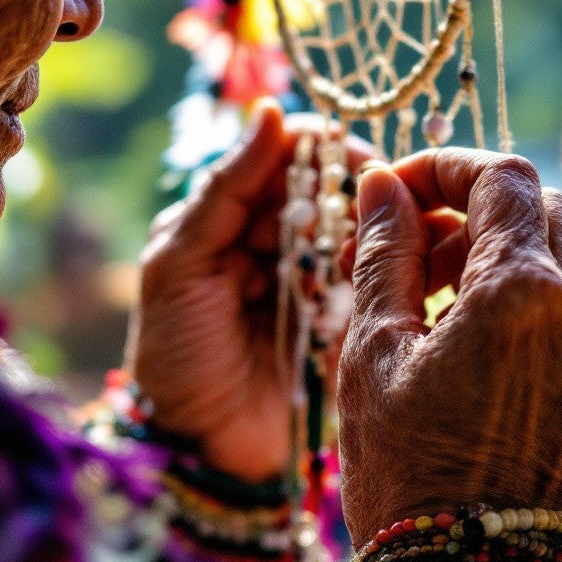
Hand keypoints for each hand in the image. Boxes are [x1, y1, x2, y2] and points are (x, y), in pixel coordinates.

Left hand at [130, 101, 374, 481]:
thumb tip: (269, 110)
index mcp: (229, 215)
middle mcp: (271, 238)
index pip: (283, 157)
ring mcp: (309, 278)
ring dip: (369, 235)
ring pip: (355, 232)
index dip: (321, 150)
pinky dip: (379, 273)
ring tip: (381, 248)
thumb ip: (225, 188)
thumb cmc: (174, 352)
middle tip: (379, 207)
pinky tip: (387, 276)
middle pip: (327, 191)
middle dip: (352, 194)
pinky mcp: (340, 317)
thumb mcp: (181, 262)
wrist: (196, 451)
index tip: (357, 158)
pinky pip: (368, 279)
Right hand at [337, 150, 561, 559]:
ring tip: (441, 322)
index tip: (400, 191)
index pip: (502, 175)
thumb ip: (384, 251)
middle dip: (473, 218)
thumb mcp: (373, 352)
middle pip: (542, 214)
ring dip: (505, 273)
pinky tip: (487, 378)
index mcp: (523, 293)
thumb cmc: (404, 477)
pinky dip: (538, 329)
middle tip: (414, 260)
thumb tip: (380, 182)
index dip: (445, 166)